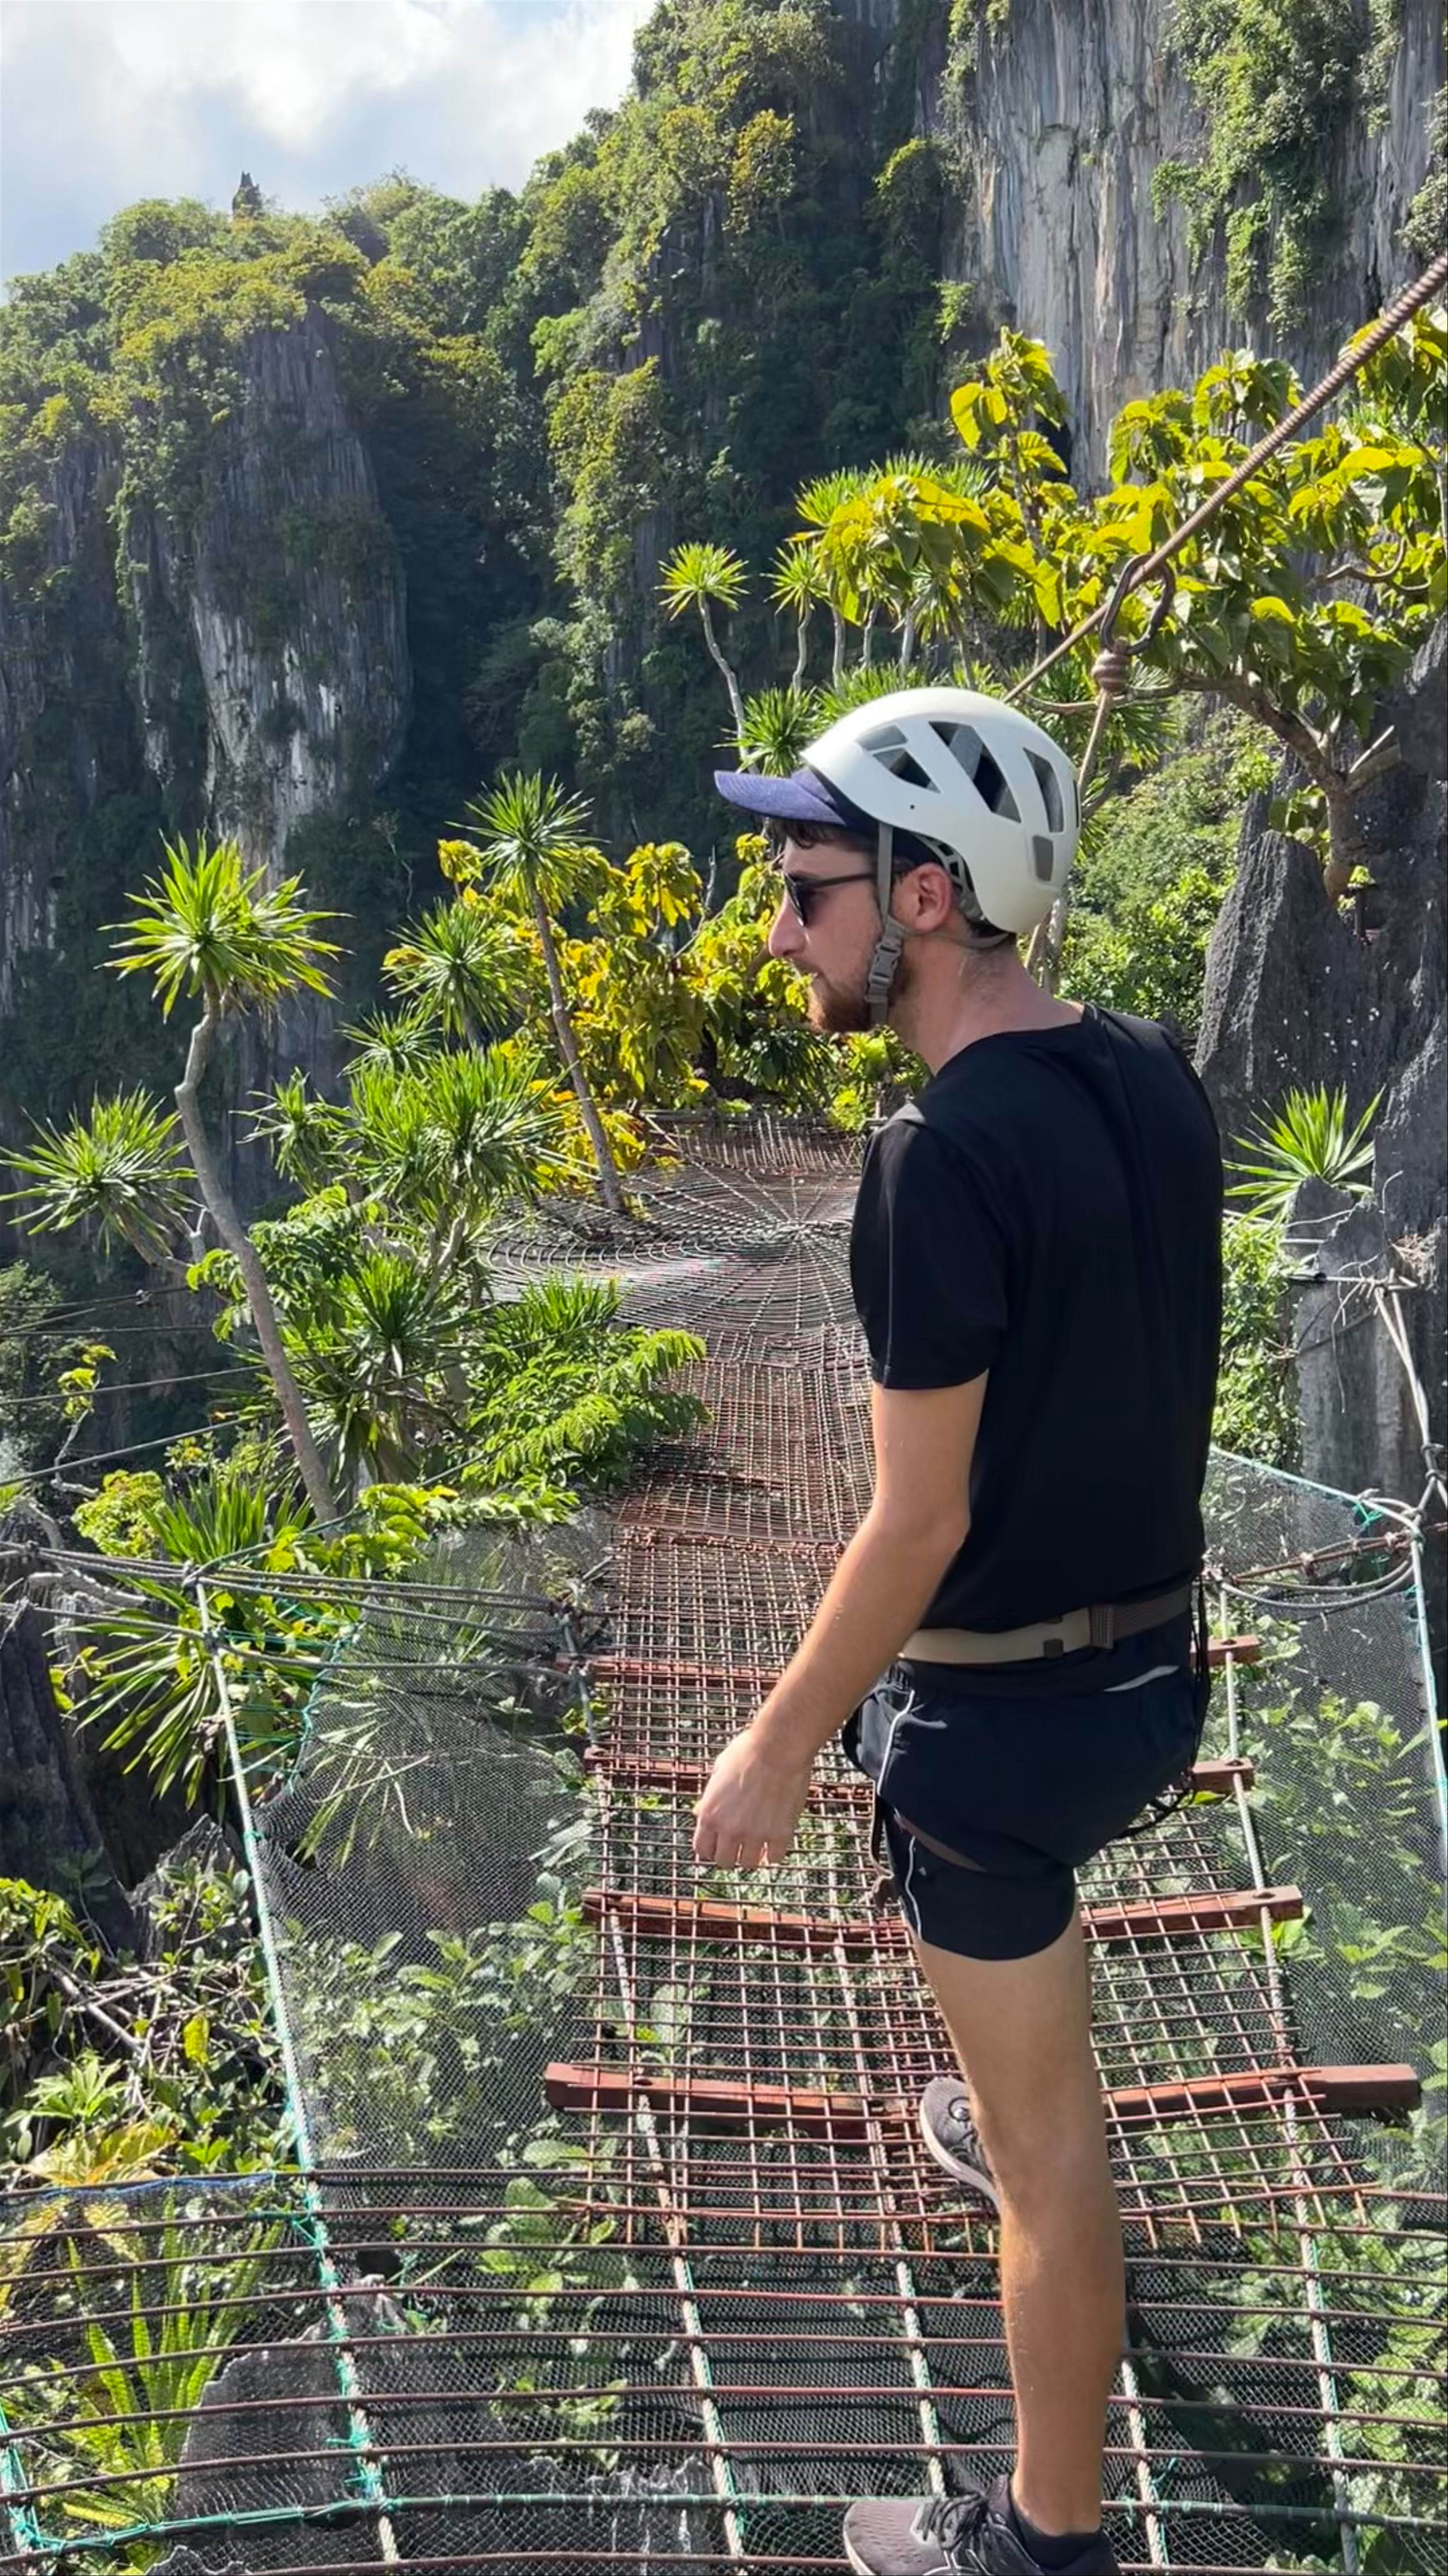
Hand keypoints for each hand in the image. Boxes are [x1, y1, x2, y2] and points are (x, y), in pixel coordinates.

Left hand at [693, 1726, 810, 1870]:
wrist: (778, 1746)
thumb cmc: (747, 1752)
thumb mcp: (717, 1773)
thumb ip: (709, 1799)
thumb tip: (699, 1813)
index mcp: (710, 1814)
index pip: (702, 1850)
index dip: (710, 1849)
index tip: (717, 1844)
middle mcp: (730, 1829)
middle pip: (724, 1862)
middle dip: (730, 1854)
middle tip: (738, 1844)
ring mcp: (756, 1833)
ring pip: (749, 1864)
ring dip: (752, 1855)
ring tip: (757, 1843)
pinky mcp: (780, 1833)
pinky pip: (775, 1858)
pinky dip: (774, 1853)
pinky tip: (775, 1841)